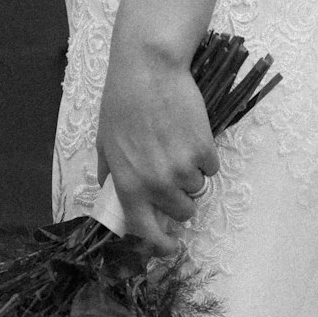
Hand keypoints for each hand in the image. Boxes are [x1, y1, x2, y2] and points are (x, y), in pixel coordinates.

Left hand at [96, 39, 219, 255]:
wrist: (149, 70)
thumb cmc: (122, 102)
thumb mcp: (106, 141)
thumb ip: (111, 173)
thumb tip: (112, 192)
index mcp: (129, 184)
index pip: (145, 230)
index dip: (160, 244)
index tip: (169, 246)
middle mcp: (157, 183)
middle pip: (182, 211)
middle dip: (180, 198)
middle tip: (173, 173)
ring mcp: (183, 169)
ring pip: (197, 188)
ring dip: (192, 175)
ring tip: (178, 145)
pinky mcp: (204, 151)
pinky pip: (211, 168)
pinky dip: (205, 156)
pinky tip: (190, 134)